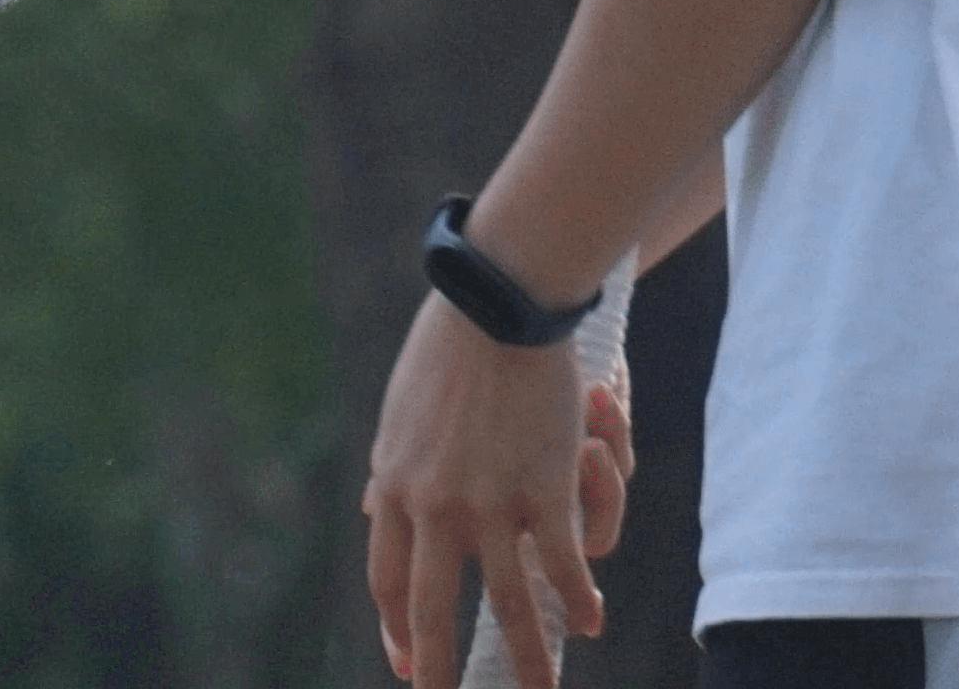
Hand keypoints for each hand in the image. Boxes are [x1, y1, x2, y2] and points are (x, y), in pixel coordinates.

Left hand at [364, 295, 618, 688]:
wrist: (495, 305)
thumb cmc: (448, 353)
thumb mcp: (399, 416)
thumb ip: (390, 472)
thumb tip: (368, 509)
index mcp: (392, 484)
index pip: (384, 574)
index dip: (394, 626)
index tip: (403, 663)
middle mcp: (432, 503)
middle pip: (431, 605)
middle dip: (438, 666)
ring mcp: (488, 501)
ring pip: (508, 604)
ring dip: (530, 659)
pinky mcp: (543, 490)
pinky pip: (565, 566)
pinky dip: (580, 599)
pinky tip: (589, 621)